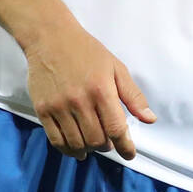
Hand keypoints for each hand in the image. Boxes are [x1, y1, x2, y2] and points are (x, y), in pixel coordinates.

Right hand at [25, 24, 155, 161]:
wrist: (50, 38)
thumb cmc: (86, 51)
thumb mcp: (116, 68)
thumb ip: (133, 96)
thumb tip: (149, 119)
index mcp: (101, 90)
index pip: (117, 129)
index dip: (125, 147)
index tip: (129, 154)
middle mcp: (80, 101)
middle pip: (97, 140)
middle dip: (107, 145)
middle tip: (109, 141)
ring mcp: (59, 107)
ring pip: (77, 143)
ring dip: (89, 149)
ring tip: (93, 143)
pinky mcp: (43, 110)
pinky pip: (56, 140)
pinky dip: (68, 150)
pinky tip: (76, 149)